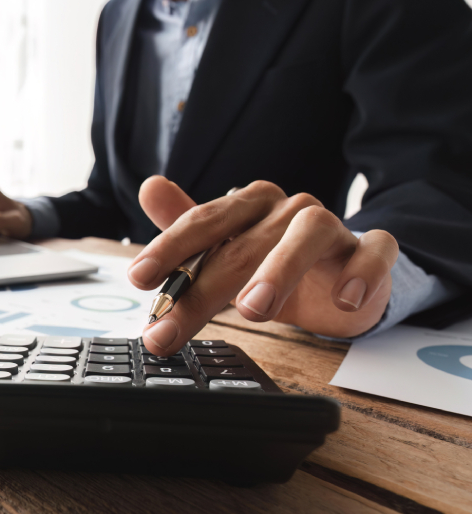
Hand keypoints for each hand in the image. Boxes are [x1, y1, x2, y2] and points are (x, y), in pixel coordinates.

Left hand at [128, 177, 399, 354]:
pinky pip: (374, 253)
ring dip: (279, 269)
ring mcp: (332, 228)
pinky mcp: (371, 252)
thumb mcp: (227, 253)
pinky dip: (362, 272)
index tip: (138, 278)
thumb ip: (187, 229)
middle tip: (171, 327)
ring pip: (308, 234)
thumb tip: (149, 186)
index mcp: (248, 205)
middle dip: (201, 289)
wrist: (343, 278)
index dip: (169, 249)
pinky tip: (345, 299)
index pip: (202, 221)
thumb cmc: (276, 263)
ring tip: (252, 309)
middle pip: (241, 243)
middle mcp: (287, 209)